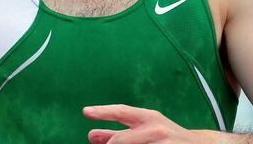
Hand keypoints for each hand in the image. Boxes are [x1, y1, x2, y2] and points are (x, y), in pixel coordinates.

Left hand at [85, 104, 212, 143]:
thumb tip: (92, 135)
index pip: (121, 112)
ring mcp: (162, 143)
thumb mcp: (145, 130)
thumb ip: (119, 134)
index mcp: (148, 118)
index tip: (86, 111)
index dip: (103, 111)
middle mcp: (155, 129)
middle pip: (119, 140)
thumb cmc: (167, 139)